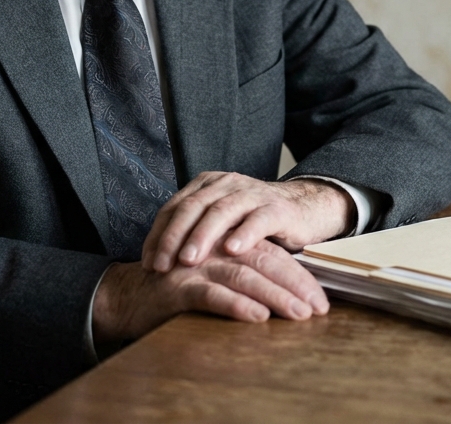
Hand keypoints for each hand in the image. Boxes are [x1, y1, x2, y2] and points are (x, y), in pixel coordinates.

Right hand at [92, 239, 329, 343]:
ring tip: (298, 314)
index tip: (320, 302)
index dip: (298, 276)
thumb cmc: (177, 289)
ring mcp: (197, 265)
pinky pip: (212, 294)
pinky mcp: (179, 285)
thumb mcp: (215, 278)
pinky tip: (257, 317)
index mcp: (227, 243)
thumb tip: (286, 294)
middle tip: (318, 309)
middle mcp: (215, 249)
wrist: (128, 296)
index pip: (271, 255)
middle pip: (264, 261)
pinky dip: (236, 305)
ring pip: (243, 276)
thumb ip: (243, 276)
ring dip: (275, 295)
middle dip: (295, 286)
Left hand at [142, 172, 354, 273]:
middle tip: (161, 265)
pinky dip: (244, 234)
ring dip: (202, 236)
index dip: (158, 235)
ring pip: (221, 211)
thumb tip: (156, 260)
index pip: (174, 207)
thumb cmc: (253, 223)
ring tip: (189, 260)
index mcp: (208, 185)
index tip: (148, 263)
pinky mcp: (277, 209)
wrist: (303, 210)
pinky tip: (232, 250)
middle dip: (174, 237)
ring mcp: (253, 194)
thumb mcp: (220, 224)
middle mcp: (227, 184)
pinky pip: (258, 219)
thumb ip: (194, 231)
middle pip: (193, 207)